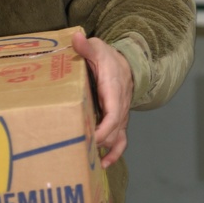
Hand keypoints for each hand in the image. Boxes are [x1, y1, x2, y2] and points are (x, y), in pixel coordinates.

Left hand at [72, 29, 133, 167]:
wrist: (127, 64)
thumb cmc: (108, 58)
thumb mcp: (97, 48)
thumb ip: (86, 46)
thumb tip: (76, 37)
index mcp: (114, 90)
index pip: (113, 114)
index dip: (103, 129)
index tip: (89, 137)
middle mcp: (121, 107)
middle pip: (113, 131)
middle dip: (98, 143)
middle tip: (78, 151)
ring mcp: (121, 116)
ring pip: (118, 138)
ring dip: (106, 151)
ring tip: (91, 164)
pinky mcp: (119, 121)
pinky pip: (120, 141)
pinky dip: (115, 154)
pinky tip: (103, 164)